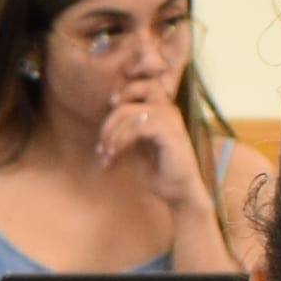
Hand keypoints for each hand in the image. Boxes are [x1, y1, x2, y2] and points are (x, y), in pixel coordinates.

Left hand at [89, 85, 197, 208]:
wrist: (179, 194)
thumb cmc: (160, 173)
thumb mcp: (137, 150)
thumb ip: (127, 134)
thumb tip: (105, 128)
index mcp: (163, 112)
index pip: (145, 86)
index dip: (124, 92)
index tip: (109, 107)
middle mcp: (169, 112)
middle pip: (136, 92)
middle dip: (111, 118)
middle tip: (101, 144)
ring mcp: (171, 121)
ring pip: (132, 112)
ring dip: (113, 133)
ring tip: (106, 154)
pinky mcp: (170, 134)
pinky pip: (138, 127)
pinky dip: (121, 140)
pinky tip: (115, 154)